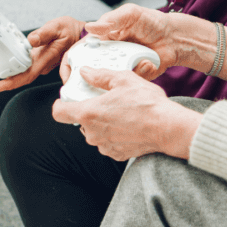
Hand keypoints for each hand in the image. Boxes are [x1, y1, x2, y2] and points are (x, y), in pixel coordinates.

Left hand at [0, 16, 85, 91]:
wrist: (81, 35)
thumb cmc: (71, 30)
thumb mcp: (59, 26)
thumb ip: (45, 33)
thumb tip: (31, 39)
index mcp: (44, 59)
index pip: (25, 75)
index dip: (11, 82)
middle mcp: (39, 64)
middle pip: (14, 72)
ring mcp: (37, 63)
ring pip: (14, 68)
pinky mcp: (35, 58)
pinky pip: (18, 62)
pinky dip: (5, 55)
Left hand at [51, 69, 201, 160]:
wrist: (167, 128)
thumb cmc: (146, 103)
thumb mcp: (123, 79)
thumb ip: (100, 76)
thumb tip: (86, 72)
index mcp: (89, 113)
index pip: (59, 113)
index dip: (61, 104)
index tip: (68, 99)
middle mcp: (93, 133)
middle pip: (80, 121)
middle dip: (90, 110)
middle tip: (107, 100)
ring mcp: (104, 146)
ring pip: (95, 131)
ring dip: (103, 122)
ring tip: (122, 111)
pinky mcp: (116, 154)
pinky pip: (108, 142)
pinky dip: (114, 133)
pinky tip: (129, 124)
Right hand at [81, 4, 196, 75]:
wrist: (173, 37)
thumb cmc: (151, 21)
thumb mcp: (130, 14)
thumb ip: (110, 20)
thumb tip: (90, 27)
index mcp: (103, 39)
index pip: (80, 52)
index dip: (71, 64)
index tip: (69, 74)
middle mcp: (109, 55)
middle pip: (92, 71)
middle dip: (92, 77)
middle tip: (103, 75)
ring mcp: (121, 67)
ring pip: (111, 79)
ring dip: (122, 73)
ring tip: (139, 61)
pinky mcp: (133, 77)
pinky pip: (130, 81)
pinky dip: (140, 72)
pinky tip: (148, 62)